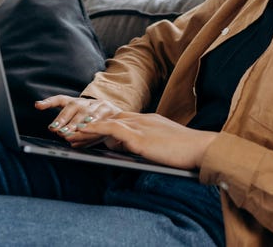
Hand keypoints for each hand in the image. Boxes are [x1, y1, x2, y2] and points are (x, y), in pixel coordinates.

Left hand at [34, 95, 121, 146]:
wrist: (120, 119)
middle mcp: (86, 101)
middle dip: (64, 119)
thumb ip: (70, 130)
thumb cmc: (95, 124)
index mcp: (76, 103)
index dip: (48, 102)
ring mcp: (97, 104)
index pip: (60, 100)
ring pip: (86, 112)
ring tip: (72, 133)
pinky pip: (101, 116)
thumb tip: (65, 137)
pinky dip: (95, 124)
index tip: (38, 106)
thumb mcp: (81, 128)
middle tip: (58, 131)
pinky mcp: (108, 108)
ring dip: (78, 123)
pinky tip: (90, 130)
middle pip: (73, 106)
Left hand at [77, 112, 217, 169]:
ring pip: (106, 123)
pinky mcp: (139, 136)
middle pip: (109, 121)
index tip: (89, 135)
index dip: (103, 127)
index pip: (120, 121)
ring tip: (71, 139)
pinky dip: (93, 130)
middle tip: (73, 138)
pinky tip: (81, 134)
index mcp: (149, 122)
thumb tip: (135, 151)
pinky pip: (110, 129)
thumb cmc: (188, 153)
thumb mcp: (165, 147)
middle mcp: (143, 120)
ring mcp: (140, 126)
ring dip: (86, 131)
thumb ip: (149, 146)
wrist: (202, 149)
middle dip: (90, 129)